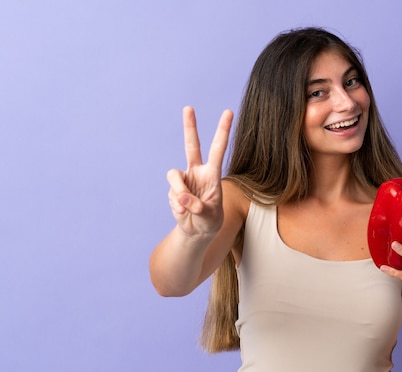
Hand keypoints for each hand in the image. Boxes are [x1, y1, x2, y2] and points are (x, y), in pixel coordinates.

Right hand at [166, 106, 232, 236]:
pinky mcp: (173, 190)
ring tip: (186, 209)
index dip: (223, 131)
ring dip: (179, 192)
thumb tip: (182, 199)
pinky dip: (177, 206)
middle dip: (190, 127)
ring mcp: (184, 180)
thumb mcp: (209, 216)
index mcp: (212, 174)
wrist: (197, 232)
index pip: (218, 150)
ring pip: (174, 176)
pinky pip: (171, 194)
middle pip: (191, 146)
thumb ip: (197, 207)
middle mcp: (197, 172)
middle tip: (188, 108)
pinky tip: (183, 214)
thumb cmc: (209, 221)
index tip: (229, 112)